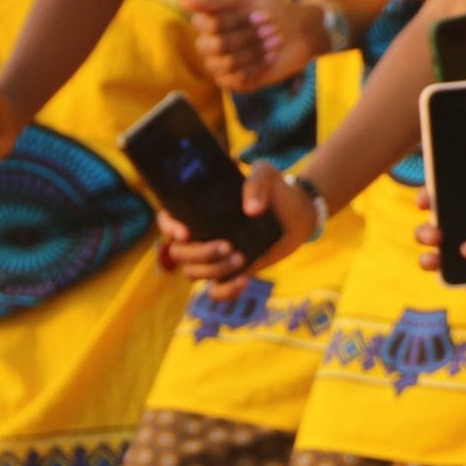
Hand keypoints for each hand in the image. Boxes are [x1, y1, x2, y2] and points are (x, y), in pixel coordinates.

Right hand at [155, 161, 313, 296]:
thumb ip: (257, 182)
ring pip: (193, 272)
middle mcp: (200, 233)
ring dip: (215, 270)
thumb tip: (251, 210)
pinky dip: (225, 290)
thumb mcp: (266, 174)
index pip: (167, 219)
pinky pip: (215, 291)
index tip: (185, 232)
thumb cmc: (275, 190)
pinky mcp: (229, 271)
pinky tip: (244, 279)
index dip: (168, 227)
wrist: (298, 214)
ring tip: (243, 257)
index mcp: (198, 209)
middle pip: (178, 252)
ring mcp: (213, 255)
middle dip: (200, 253)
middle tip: (228, 245)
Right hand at [188, 0, 322, 92]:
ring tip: (274, 42)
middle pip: (215, 46)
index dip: (234, 21)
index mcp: (208, 24)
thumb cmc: (274, 11)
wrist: (302, 32)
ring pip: (226, 63)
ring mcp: (220, 65)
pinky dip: (258, 66)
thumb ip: (215, 1)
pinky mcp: (236, 81)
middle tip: (271, 29)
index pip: (206, 25)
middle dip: (247, 37)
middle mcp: (209, 46)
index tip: (261, 14)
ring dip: (255, 51)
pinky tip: (271, 57)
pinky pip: (238, 78)